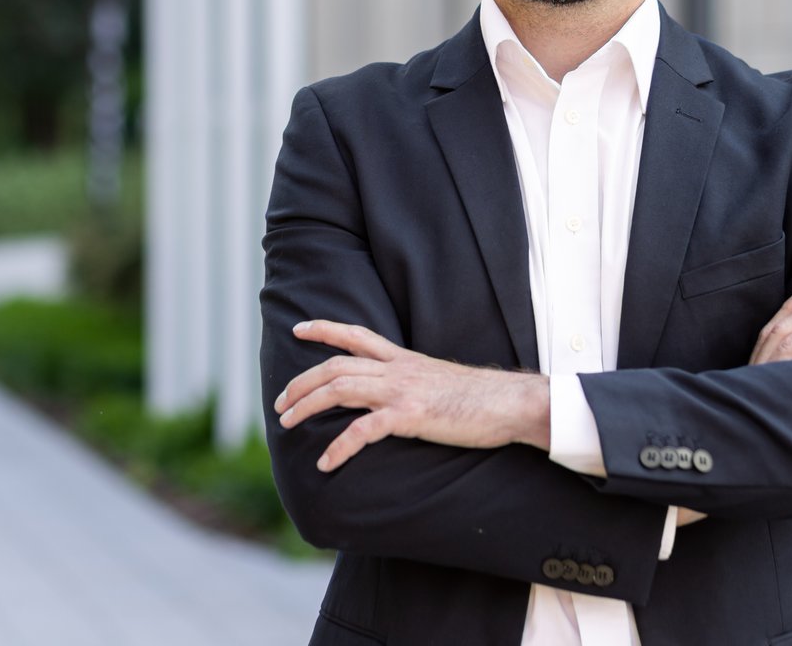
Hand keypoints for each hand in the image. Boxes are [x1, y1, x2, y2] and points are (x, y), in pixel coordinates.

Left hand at [276, 320, 549, 471]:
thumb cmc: (482, 399)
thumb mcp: (440, 381)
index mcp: (404, 359)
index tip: (298, 329)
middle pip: (336, 365)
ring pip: (341, 388)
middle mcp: (398, 369)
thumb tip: (400, 398)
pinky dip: (339, 446)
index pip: (356, 335)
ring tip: (287, 423)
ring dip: (307, 405)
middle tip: (280, 403)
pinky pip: (364, 430)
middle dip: (302, 382)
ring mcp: (403, 390)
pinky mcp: (411, 415)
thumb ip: (415, 384)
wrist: (511, 402)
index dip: (324, 329)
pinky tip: (326, 462)